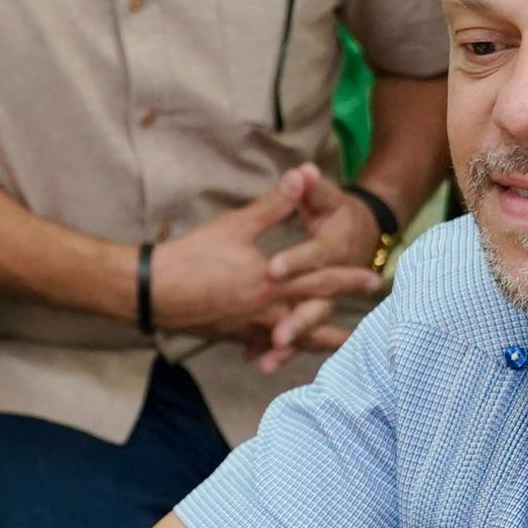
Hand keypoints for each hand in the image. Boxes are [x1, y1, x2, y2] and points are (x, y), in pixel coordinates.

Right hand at [145, 175, 384, 349]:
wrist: (152, 293)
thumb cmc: (192, 258)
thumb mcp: (235, 226)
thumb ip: (272, 206)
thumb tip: (299, 177)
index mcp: (271, 284)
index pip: (321, 281)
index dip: (349, 280)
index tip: (375, 281)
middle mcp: (265, 313)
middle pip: (312, 322)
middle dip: (339, 325)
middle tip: (364, 332)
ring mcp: (248, 329)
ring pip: (290, 342)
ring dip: (314, 344)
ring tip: (333, 348)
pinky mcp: (231, 336)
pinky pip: (262, 346)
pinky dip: (276, 349)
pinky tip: (277, 350)